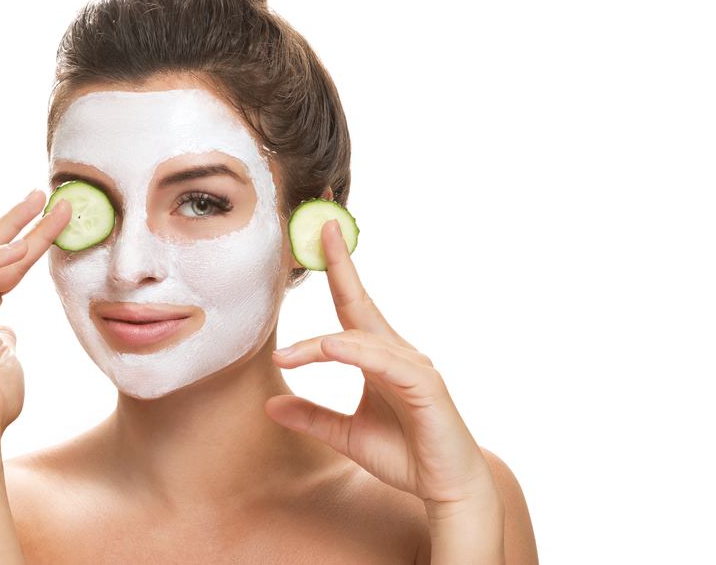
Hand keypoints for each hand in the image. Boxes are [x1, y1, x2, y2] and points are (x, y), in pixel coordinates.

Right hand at [0, 190, 71, 437]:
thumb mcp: (6, 353)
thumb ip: (4, 333)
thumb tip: (8, 327)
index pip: (6, 263)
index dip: (31, 238)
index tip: (57, 215)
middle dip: (20, 222)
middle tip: (45, 195)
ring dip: (12, 231)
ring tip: (40, 209)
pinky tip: (17, 247)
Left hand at [265, 220, 498, 506]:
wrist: (447, 488)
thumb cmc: (404, 455)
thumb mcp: (345, 436)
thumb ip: (312, 417)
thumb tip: (268, 405)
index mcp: (378, 356)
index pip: (351, 304)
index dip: (336, 268)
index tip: (321, 232)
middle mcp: (396, 352)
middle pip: (359, 302)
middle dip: (340, 262)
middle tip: (321, 226)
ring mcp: (413, 366)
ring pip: (360, 339)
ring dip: (319, 344)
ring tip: (285, 356)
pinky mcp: (425, 387)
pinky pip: (384, 363)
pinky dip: (356, 354)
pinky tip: (330, 349)